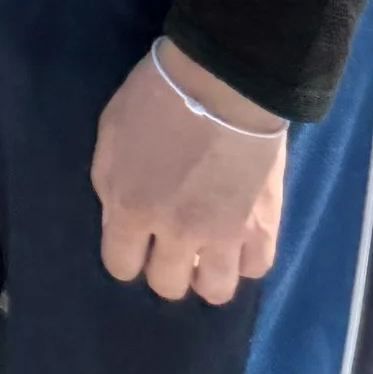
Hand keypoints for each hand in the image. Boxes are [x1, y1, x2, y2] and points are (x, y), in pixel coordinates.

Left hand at [91, 45, 285, 304]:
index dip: (126, 256)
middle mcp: (175, 232)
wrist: (221, 82)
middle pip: (167, 285)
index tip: (135, 242)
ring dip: (207, 275)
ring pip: (215, 291)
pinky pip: (256, 269)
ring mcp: (222, 235)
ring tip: (207, 252)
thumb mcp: (110, 136)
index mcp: (130, 208)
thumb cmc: (156, 96)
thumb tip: (120, 218)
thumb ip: (111, 185)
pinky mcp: (262, 227)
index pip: (120, 266)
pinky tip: (239, 241)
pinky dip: (246, 260)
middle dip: (164, 269)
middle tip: (172, 244)